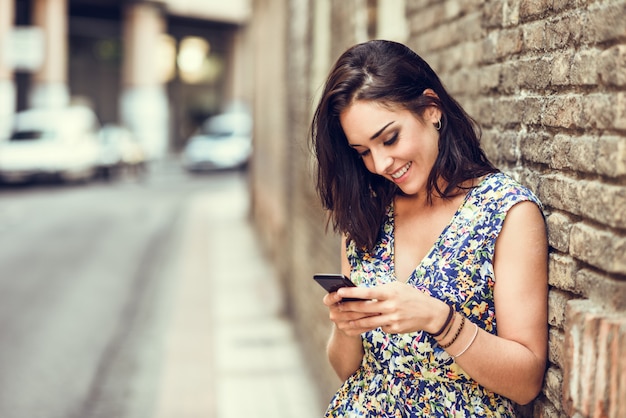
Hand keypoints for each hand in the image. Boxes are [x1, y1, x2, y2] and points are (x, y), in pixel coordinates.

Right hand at [323, 291, 380, 336]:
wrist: (350, 324)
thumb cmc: (352, 303)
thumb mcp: (350, 297)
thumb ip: (351, 293)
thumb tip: (359, 288)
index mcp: (331, 303)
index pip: (328, 299)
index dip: (333, 297)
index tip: (339, 292)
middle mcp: (333, 315)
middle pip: (346, 309)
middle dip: (360, 305)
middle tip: (373, 301)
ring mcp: (340, 325)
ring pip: (355, 319)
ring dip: (367, 314)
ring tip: (379, 310)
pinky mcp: (348, 332)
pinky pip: (360, 328)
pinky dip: (370, 323)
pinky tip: (378, 319)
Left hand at [330, 282, 447, 334]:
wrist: (429, 313)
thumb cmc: (410, 296)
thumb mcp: (397, 287)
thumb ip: (380, 289)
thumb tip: (361, 292)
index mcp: (390, 292)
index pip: (367, 292)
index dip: (352, 293)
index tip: (339, 292)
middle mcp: (390, 306)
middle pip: (364, 308)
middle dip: (348, 308)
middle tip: (336, 308)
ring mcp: (392, 319)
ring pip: (368, 322)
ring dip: (354, 322)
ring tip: (343, 321)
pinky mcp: (394, 329)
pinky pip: (378, 327)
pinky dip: (371, 325)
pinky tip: (362, 325)